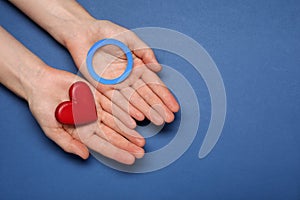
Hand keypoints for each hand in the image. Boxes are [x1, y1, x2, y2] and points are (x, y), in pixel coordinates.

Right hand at [28, 67, 144, 163]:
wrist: (41, 84)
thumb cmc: (43, 107)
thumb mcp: (52, 129)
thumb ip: (67, 143)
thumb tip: (85, 156)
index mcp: (82, 132)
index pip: (102, 145)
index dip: (116, 152)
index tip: (130, 160)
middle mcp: (92, 121)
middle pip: (113, 135)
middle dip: (127, 144)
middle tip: (141, 152)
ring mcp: (96, 108)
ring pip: (116, 121)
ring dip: (129, 130)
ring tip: (141, 140)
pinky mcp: (98, 94)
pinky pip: (113, 103)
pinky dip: (124, 110)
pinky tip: (135, 118)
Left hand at [66, 20, 179, 124]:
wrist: (83, 32)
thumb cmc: (106, 32)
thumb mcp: (130, 38)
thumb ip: (145, 52)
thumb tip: (158, 68)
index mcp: (137, 66)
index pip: (154, 84)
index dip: (164, 96)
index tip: (174, 107)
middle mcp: (129, 77)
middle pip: (146, 95)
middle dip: (158, 107)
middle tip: (168, 119)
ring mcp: (116, 84)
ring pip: (134, 100)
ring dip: (146, 111)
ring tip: (157, 121)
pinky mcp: (103, 87)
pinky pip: (116, 101)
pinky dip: (126, 110)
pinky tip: (137, 118)